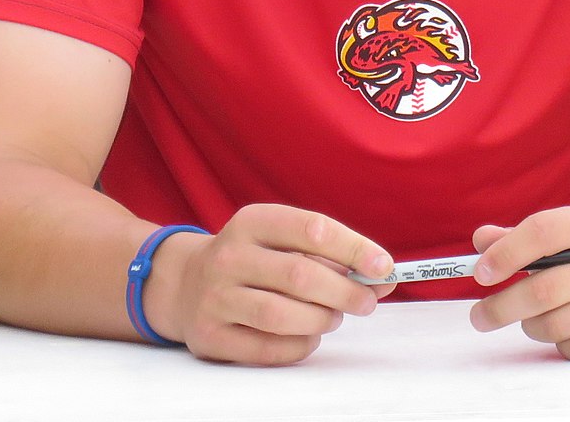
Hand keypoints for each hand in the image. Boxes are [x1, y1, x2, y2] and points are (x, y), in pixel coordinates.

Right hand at [148, 203, 393, 364]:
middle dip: (344, 291)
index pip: (311, 228)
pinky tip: (309, 336)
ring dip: (321, 319)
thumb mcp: (282, 241)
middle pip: (300, 275)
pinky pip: (266, 349)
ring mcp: (215, 296)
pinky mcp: (210, 336)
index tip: (384, 265)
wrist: (185, 283)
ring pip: (281, 315)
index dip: (353, 248)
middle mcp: (230, 255)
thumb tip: (385, 276)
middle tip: (367, 301)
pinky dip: (299, 346)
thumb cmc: (253, 260)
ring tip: (334, 317)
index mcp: (252, 221)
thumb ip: (331, 256)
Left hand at [468, 206, 569, 360]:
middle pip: (544, 290)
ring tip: (531, 318)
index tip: (480, 273)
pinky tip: (567, 329)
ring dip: (531, 326)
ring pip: (557, 325)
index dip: (505, 253)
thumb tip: (481, 241)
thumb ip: (523, 236)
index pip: (542, 232)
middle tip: (480, 316)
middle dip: (502, 307)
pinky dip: (561, 343)